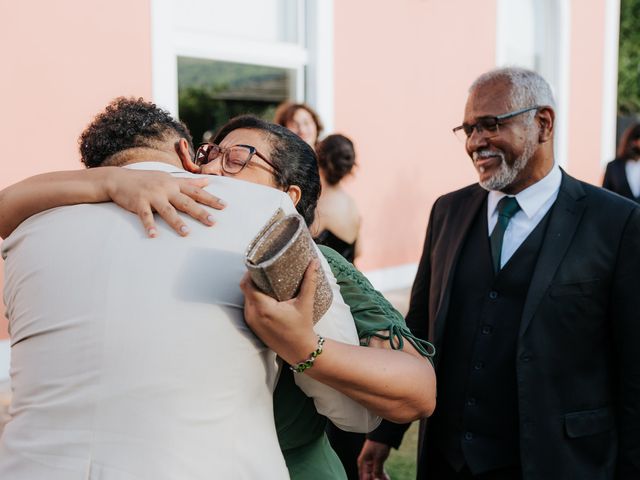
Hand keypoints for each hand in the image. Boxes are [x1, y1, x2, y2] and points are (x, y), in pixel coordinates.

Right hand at [102, 168, 225, 236]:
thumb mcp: (168, 178)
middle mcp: (165, 188)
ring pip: (167, 210)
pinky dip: (149, 226)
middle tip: (212, 222)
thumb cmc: (146, 180)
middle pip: (186, 202)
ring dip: (177, 222)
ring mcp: (152, 195)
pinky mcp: (138, 203)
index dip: (210, 198)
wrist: (118, 179)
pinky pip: (145, 216)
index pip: (196, 191)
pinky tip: (153, 235)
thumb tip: (208, 181)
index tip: (224, 206)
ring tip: (186, 233)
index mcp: (174, 183)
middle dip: (200, 212)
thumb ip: (189, 182)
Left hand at [240, 260, 319, 364]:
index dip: (250, 272)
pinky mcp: (252, 326)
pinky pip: (248, 306)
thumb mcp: (305, 303)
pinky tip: (264, 294)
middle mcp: (253, 315)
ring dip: (253, 288)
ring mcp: (251, 321)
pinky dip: (254, 299)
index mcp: (263, 308)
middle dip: (253, 278)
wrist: (300, 351)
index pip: (247, 284)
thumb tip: (314, 262)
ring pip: (246, 297)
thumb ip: (309, 281)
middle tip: (265, 269)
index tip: (260, 265)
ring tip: (265, 280)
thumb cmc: (302, 327)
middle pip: (245, 289)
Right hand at [358, 439, 390, 479]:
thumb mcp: (378, 459)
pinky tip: (387, 478)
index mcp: (362, 463)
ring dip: (380, 479)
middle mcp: (365, 465)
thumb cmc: (378, 444)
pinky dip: (382, 476)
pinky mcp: (376, 462)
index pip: (364, 478)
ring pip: (374, 475)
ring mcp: (370, 464)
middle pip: (369, 478)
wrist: (383, 434)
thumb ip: (377, 471)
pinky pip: (379, 472)